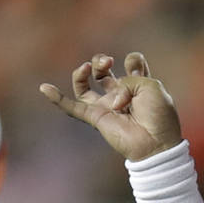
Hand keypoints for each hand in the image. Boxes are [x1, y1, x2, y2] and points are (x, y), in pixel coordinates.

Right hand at [40, 52, 183, 160]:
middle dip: (102, 61)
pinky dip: (57, 98)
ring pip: (85, 87)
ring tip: (87, 67)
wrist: (156, 143)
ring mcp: (106, 106)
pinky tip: (44, 87)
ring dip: (83, 73)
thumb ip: (129, 79)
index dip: (132, 60)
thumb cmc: (159, 115)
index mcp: (139, 85)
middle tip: (108, 62)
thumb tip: (111, 97)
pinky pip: (72, 108)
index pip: (131, 64)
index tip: (135, 66)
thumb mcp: (151, 86)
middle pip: (103, 72)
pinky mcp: (96, 118)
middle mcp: (121, 94)